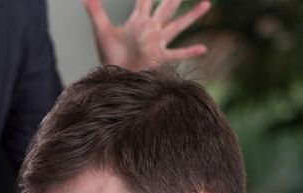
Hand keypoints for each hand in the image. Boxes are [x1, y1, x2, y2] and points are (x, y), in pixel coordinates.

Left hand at [84, 0, 209, 70]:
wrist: (114, 75)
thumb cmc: (109, 54)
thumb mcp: (102, 30)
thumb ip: (96, 12)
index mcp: (138, 20)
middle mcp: (151, 29)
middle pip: (166, 7)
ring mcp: (157, 42)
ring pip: (177, 26)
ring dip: (191, 16)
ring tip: (206, 4)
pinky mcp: (159, 57)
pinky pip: (177, 54)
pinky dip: (190, 52)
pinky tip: (203, 48)